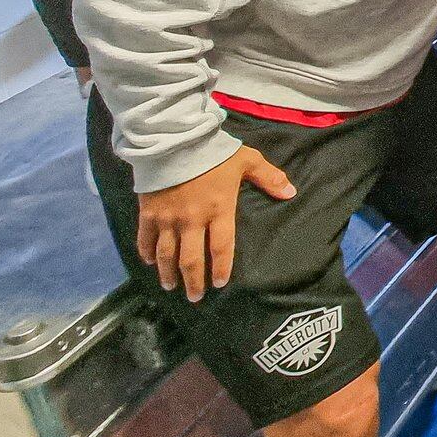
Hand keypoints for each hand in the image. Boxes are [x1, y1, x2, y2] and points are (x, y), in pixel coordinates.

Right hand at [136, 145, 295, 301]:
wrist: (175, 139)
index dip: (221, 268)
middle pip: (192, 259)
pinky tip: (149, 262)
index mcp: (219, 210)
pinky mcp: (148, 212)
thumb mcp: (247, 160)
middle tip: (195, 297)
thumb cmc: (214, 151)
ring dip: (168, 273)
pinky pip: (145, 238)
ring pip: (167, 254)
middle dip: (194, 281)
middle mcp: (193, 220)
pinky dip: (146, 252)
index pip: (222, 248)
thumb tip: (291, 192)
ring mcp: (168, 218)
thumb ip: (269, 177)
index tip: (220, 284)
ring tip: (171, 286)